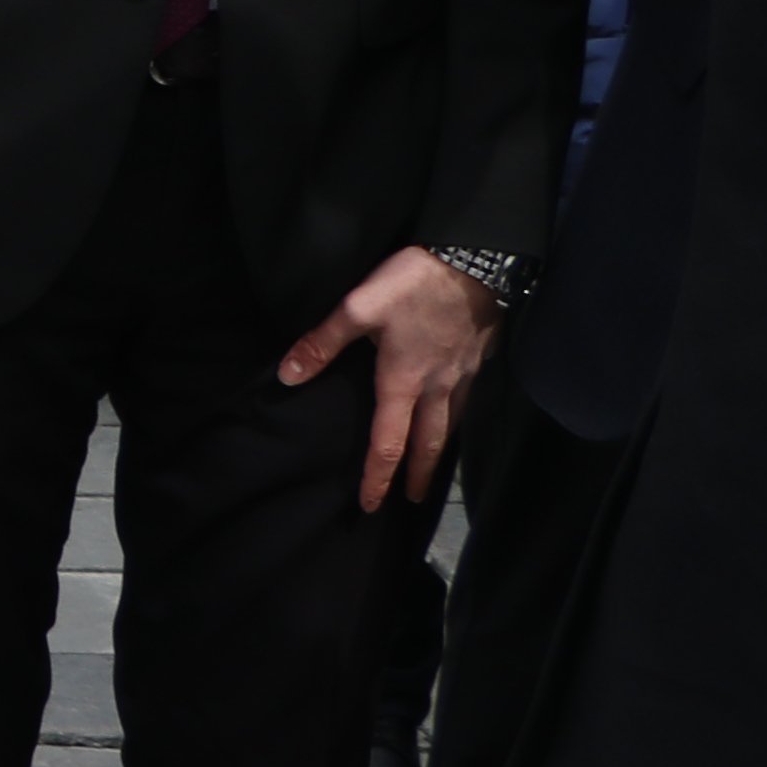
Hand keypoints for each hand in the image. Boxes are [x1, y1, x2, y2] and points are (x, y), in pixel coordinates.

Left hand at [282, 246, 494, 512]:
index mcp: (402, 381)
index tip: (371, 504)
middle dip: (418, 476)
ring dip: (440, 452)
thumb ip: (322, 342)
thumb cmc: (413, 284)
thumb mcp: (358, 307)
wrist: (477, 261)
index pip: (388, 442)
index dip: (378, 476)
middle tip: (412, 502)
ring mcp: (463, 376)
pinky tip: (454, 419)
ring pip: (451, 425)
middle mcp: (437, 388)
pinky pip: (467, 403)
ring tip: (432, 469)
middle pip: (428, 443)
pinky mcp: (479, 360)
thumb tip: (287, 376)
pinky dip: (457, 422)